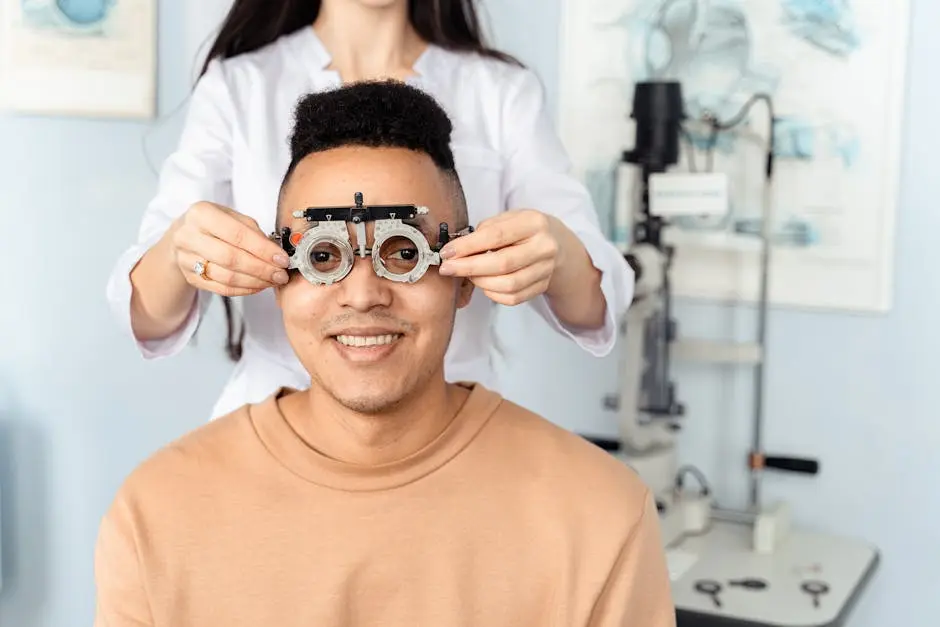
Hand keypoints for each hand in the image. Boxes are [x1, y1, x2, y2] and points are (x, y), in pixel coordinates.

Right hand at [169, 201, 290, 296]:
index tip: (282, 259)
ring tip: (273, 280)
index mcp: (201, 214)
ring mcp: (186, 259)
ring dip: (255, 282)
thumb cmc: (214, 225)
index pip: (237, 234)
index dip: (263, 249)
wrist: (185, 235)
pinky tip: (259, 286)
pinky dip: (245, 290)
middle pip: (231, 258)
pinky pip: (222, 289)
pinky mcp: (190, 278)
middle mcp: (188, 236)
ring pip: (227, 277)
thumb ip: (253, 232)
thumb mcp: (233, 217)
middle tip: (281, 274)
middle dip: (261, 269)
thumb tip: (276, 254)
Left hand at [438, 209, 564, 305]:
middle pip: (502, 264)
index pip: (497, 236)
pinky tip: (484, 283)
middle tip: (448, 268)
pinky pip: (513, 298)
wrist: (557, 244)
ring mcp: (546, 270)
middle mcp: (544, 247)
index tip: (447, 253)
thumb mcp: (508, 218)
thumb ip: (486, 230)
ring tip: (467, 274)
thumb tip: (457, 250)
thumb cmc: (523, 229)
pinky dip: (492, 293)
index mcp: (534, 223)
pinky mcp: (542, 286)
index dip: (468, 246)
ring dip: (480, 282)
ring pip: (508, 285)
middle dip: (469, 268)